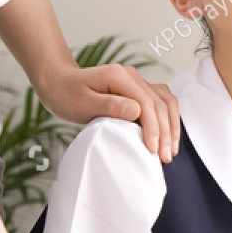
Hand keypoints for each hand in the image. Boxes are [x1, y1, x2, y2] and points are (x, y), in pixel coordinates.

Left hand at [37, 62, 179, 162]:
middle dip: (165, 131)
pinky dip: (168, 118)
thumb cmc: (66, 94)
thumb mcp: (82, 102)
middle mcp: (133, 76)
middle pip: (160, 103)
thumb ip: (109, 105)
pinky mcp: (138, 90)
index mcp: (120, 75)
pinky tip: (168, 135)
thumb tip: (137, 111)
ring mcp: (138, 81)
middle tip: (164, 156)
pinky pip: (161, 102)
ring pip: (166, 101)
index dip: (153, 127)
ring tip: (170, 149)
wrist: (60, 83)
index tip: (152, 149)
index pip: (146, 102)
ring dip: (171, 125)